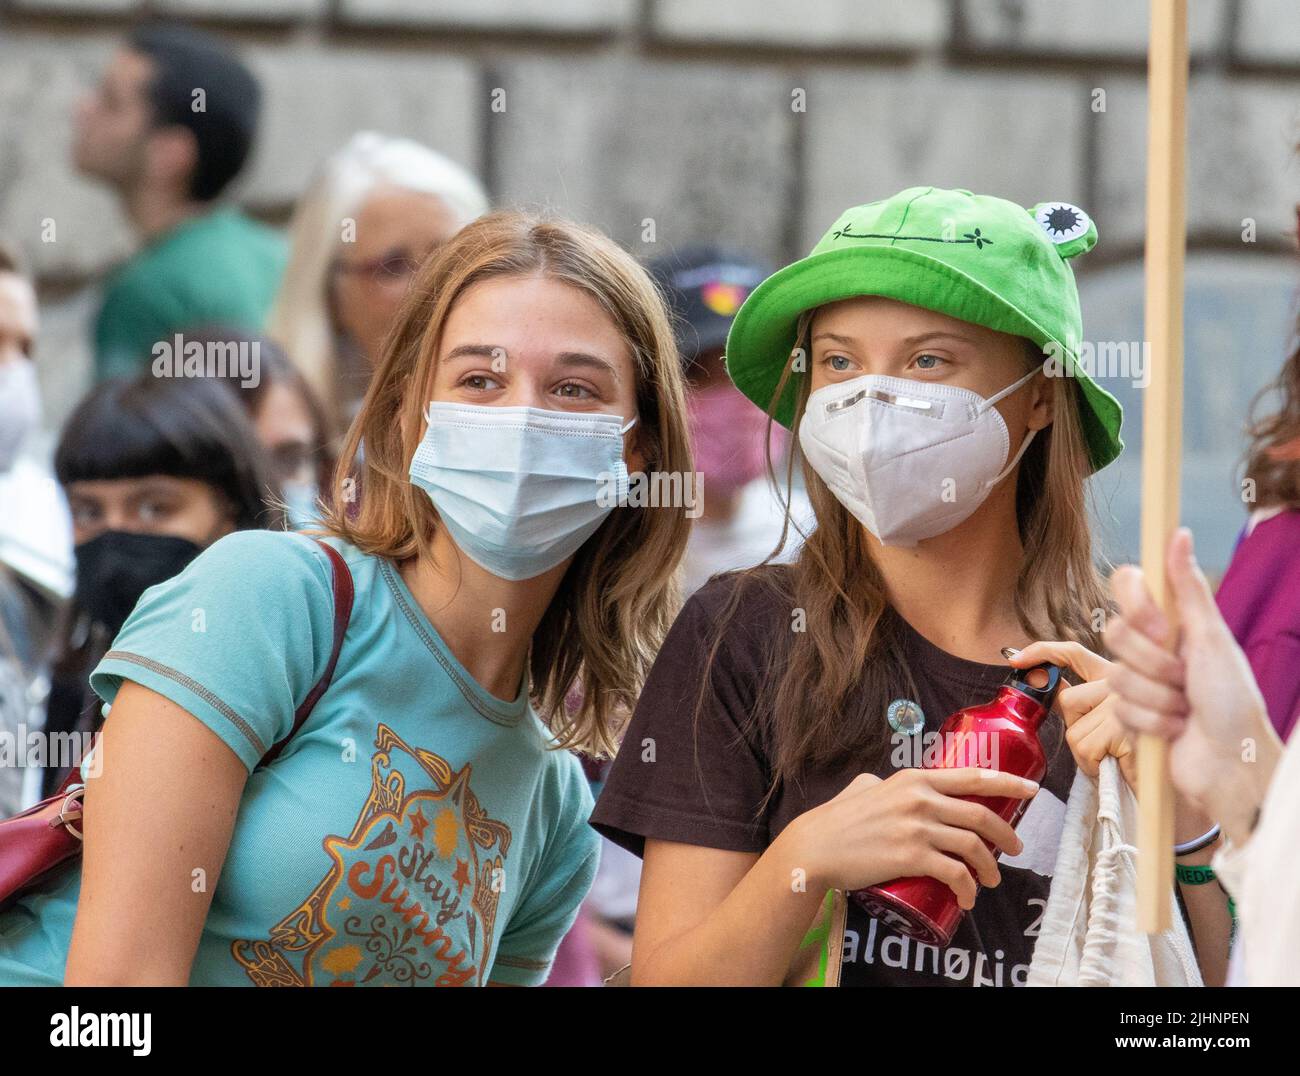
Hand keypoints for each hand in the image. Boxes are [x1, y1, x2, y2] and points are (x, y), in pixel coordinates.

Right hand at [790, 767, 1037, 907]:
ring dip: (991, 866)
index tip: (1031, 791)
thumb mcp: (864, 786)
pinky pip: (954, 873)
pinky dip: (968, 887)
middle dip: (1006, 834)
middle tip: (1015, 848)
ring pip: (972, 846)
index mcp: (914, 779)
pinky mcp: (910, 857)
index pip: (972, 777)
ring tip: (992, 879)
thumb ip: (882, 784)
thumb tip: (886, 784)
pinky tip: (969, 897)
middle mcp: (920, 799)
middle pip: (981, 815)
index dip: (1008, 784)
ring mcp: (916, 828)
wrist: (816, 847)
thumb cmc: (838, 818)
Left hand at [1008, 639, 1136, 788]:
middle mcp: (1121, 681)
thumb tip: (1047, 684)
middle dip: (1078, 728)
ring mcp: (1123, 701)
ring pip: (1075, 730)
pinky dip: (1095, 765)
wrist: (1164, 781)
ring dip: (1088, 753)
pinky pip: (1086, 749)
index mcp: (1114, 674)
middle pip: (1068, 700)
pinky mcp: (1122, 726)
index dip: (1042, 651)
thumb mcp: (1104, 719)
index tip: (1016, 660)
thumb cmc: (1131, 752)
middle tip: (1104, 743)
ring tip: (1113, 756)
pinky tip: (1117, 764)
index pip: (1073, 653)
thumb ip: (1081, 700)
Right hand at [1103, 527, 1281, 841]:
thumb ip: (1187, 587)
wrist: (1231, 761)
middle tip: (1183, 676)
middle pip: (1114, 633)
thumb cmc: (1233, 700)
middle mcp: (1154, 647)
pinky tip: (1176, 729)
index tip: (1160, 626)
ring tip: (1185, 707)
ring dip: (1157, 698)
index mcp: (1173, 621)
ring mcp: (1141, 681)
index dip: (1136, 606)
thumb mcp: (1212, 638)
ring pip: (1117, 676)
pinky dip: (1152, 722)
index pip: (1127, 587)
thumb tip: (1178, 534)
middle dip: (1152, 662)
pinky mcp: (1132, 714)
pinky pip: (1120, 709)